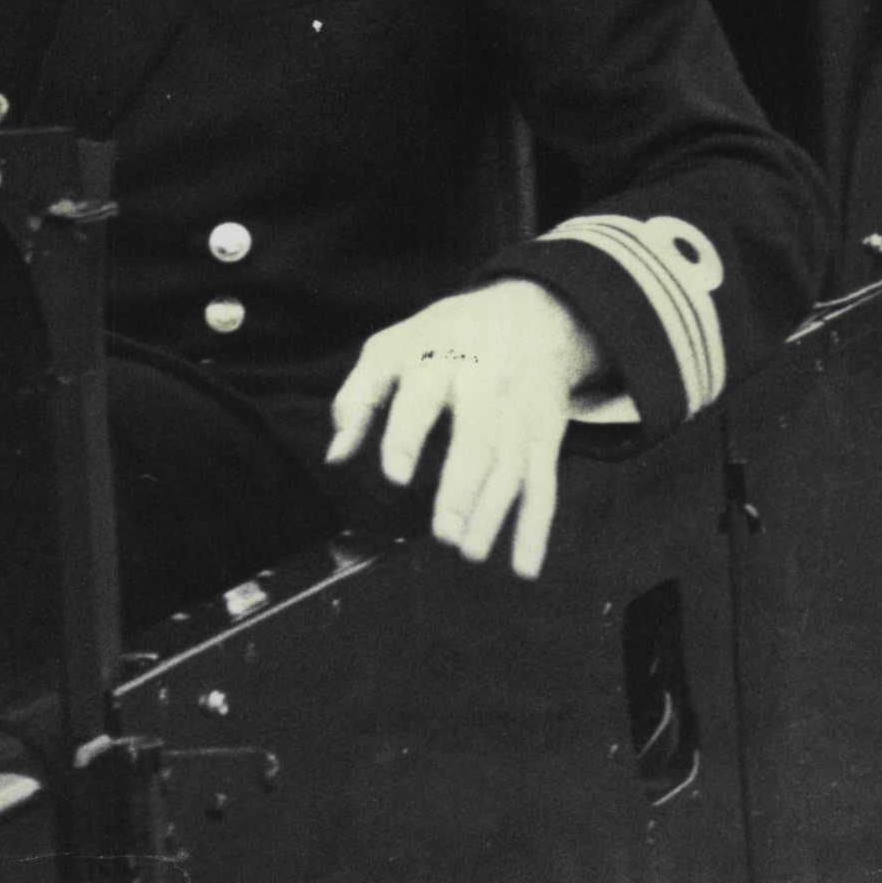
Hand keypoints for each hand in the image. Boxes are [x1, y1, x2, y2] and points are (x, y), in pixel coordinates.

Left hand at [325, 276, 602, 580]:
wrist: (531, 315)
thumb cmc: (445, 338)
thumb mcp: (394, 347)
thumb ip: (359, 397)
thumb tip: (334, 457)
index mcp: (439, 359)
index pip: (422, 397)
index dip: (408, 434)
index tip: (396, 475)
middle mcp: (485, 384)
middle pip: (477, 439)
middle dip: (461, 488)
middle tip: (442, 533)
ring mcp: (520, 412)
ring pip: (511, 467)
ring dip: (494, 514)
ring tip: (468, 551)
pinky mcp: (546, 436)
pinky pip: (544, 485)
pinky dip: (536, 528)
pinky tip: (523, 567)